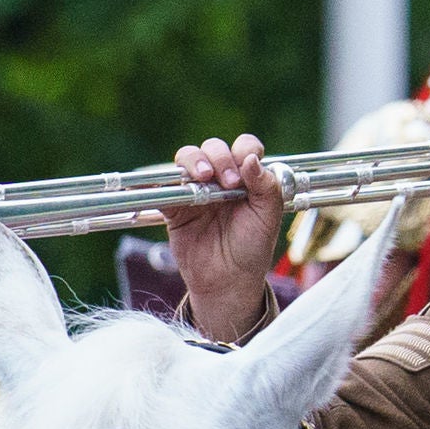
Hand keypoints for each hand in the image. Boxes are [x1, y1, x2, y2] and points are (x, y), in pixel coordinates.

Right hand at [166, 134, 287, 339]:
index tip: (245, 170)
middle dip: (219, 157)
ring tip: (203, 177)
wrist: (228, 280)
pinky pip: (164, 187)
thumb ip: (266, 187)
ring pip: (188, 159)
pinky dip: (161, 182)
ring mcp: (197, 190)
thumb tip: (252, 159)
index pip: (244, 147)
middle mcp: (222, 179)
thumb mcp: (268, 217)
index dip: (243, 150)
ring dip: (194, 161)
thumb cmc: (252, 248)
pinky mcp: (175, 206)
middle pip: (213, 148)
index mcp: (247, 178)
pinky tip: (170, 185)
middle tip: (228, 181)